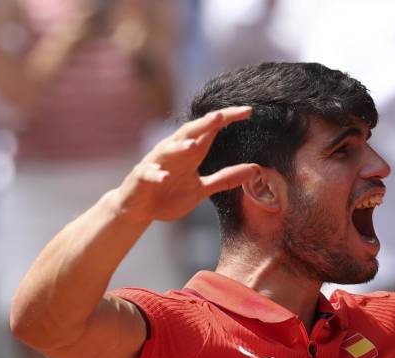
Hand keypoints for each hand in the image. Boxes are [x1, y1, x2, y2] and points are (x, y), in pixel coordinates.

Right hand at [112, 106, 260, 223]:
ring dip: (180, 147)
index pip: (210, 131)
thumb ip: (225, 179)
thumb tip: (255, 170)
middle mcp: (174, 152)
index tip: (248, 111)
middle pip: (190, 133)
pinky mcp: (142, 178)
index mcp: (190, 153)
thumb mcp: (202, 189)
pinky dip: (156, 174)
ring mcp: (157, 163)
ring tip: (193, 146)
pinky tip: (163, 176)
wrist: (139, 209)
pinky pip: (148, 174)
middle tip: (221, 116)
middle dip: (204, 124)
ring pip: (168, 150)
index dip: (227, 120)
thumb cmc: (170, 194)